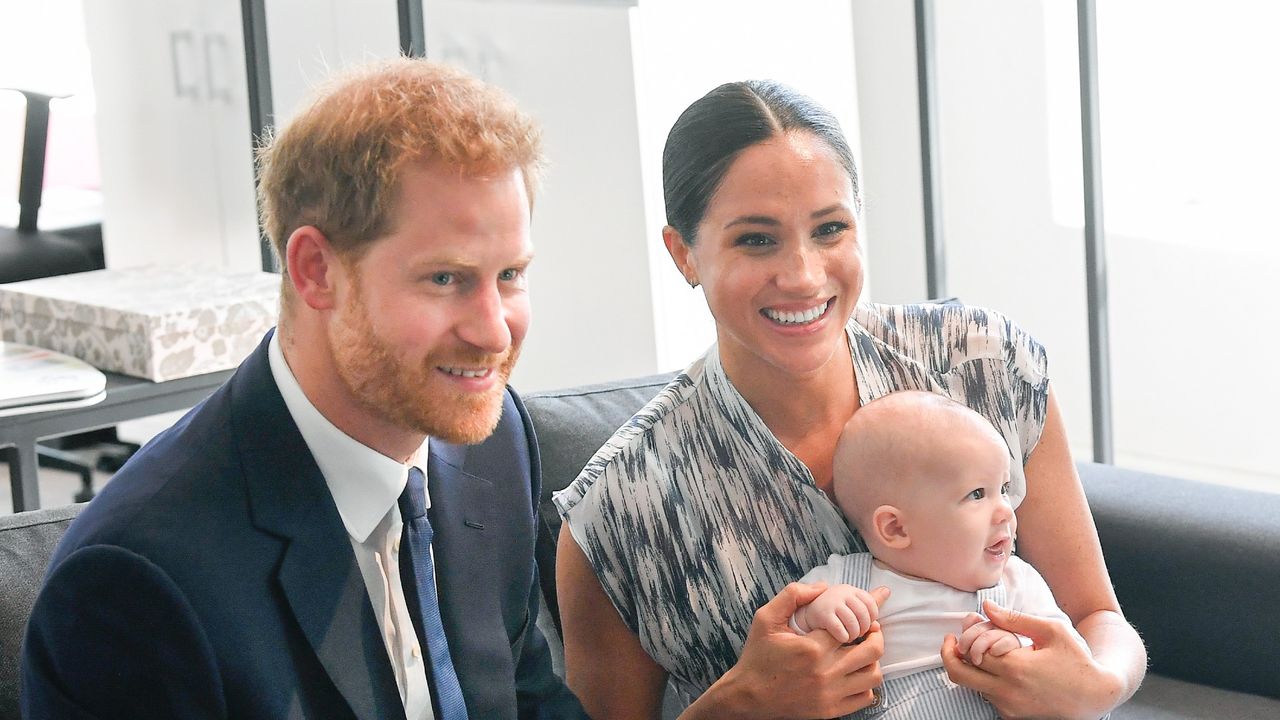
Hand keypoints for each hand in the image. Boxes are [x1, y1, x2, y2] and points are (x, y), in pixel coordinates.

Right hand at [687, 583, 890, 719]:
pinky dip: (866, 684)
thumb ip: (793, 595)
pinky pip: (865, 698)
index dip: (864, 616)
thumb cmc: (757, 656)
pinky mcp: (831, 711)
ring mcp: (830, 695)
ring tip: (862, 652)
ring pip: (873, 676)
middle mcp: (825, 672)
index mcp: (812, 648)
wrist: (748, 697)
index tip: (867, 612)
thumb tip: (823, 586)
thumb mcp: (766, 619)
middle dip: (875, 635)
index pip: (853, 625)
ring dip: (872, 661)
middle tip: (869, 630)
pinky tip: (854, 674)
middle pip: (872, 650)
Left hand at [942, 600, 1124, 719]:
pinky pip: (987, 697)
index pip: (970, 651)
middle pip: (958, 674)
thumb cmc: (1076, 659)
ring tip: (984, 651)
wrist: (1096, 696)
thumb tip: (986, 607)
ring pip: (972, 686)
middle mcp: (1008, 692)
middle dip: (949, 655)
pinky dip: (985, 682)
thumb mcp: (1051, 631)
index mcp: (1015, 668)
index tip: (967, 624)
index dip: (964, 636)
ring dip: (970, 668)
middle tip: (952, 642)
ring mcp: (1009, 707)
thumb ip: (1015, 619)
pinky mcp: (1013, 717)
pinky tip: (999, 668)